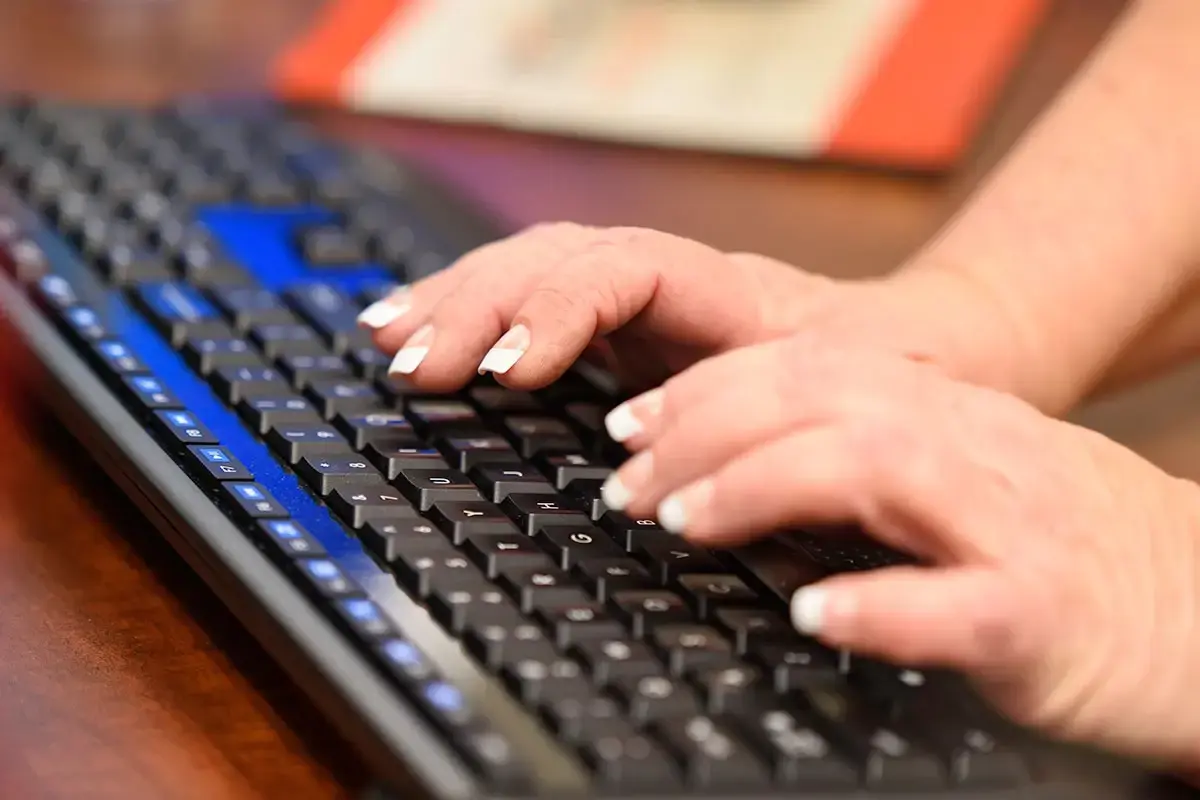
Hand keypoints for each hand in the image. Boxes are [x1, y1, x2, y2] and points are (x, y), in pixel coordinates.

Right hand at [358, 222, 1021, 398]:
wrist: (920, 357)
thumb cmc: (895, 386)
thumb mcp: (859, 412)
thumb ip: (787, 434)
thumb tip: (680, 481)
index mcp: (728, 294)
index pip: (619, 271)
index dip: (558, 311)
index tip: (510, 372)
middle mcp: (673, 287)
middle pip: (556, 260)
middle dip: (478, 306)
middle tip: (414, 362)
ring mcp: (643, 305)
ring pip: (533, 272)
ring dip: (456, 301)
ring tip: (388, 337)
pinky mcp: (621, 334)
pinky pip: (535, 306)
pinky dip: (474, 320)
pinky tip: (422, 335)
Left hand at [602, 339, 1199, 770]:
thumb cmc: (1063, 542)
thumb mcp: (959, 470)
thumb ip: (860, 451)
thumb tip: (726, 459)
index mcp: (942, 413)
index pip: (806, 367)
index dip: (704, 387)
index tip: (627, 424)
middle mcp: (971, 448)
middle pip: (823, 400)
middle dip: (705, 429)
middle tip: (626, 481)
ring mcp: (1010, 526)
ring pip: (876, 470)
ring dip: (761, 489)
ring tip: (681, 522)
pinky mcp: (1045, 616)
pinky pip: (958, 604)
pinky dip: (879, 605)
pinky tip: (811, 615)